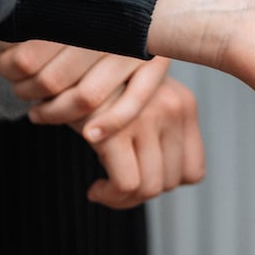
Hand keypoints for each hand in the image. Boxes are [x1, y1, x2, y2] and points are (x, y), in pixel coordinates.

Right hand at [0, 43, 205, 207]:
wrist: (61, 55)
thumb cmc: (98, 82)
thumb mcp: (138, 99)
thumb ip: (156, 130)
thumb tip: (160, 183)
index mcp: (184, 104)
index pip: (193, 171)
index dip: (166, 184)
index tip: (140, 182)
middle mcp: (172, 109)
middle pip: (170, 182)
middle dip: (141, 194)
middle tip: (114, 189)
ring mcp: (146, 118)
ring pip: (150, 187)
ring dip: (123, 199)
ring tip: (102, 190)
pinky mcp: (116, 129)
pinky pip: (126, 185)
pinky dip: (110, 195)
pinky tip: (95, 188)